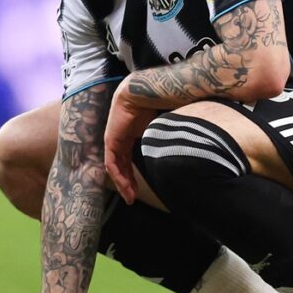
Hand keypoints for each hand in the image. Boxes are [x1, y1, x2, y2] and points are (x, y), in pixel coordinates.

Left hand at [104, 77, 157, 204]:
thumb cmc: (154, 105)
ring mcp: (113, 140)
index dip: (133, 176)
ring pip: (115, 168)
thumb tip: (182, 149)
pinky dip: (118, 176)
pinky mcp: (110, 140)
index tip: (138, 190)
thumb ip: (164, 140)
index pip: (128, 160)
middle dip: (127, 183)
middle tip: (132, 198)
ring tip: (130, 198)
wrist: (141, 93)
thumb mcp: (159, 129)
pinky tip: (125, 187)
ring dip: (122, 183)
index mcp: (131, 135)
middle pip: (121, 166)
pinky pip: (112, 163)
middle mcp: (120, 139)